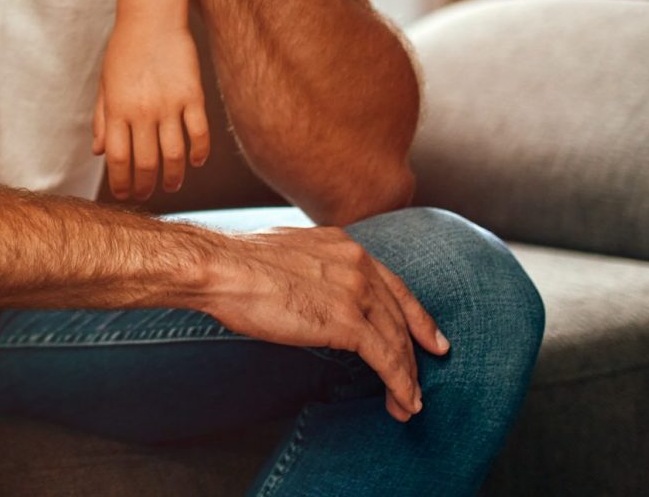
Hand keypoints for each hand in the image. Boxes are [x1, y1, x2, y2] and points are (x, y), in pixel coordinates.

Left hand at [94, 23, 209, 199]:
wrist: (151, 17)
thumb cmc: (124, 50)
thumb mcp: (105, 83)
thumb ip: (103, 118)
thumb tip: (99, 152)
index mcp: (118, 109)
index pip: (118, 159)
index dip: (121, 183)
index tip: (124, 195)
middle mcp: (143, 111)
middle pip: (146, 163)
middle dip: (145, 186)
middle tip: (147, 195)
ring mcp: (170, 104)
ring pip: (174, 155)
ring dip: (173, 177)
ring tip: (171, 185)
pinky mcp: (194, 96)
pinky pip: (199, 133)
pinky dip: (199, 153)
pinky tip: (194, 162)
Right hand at [198, 225, 449, 423]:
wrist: (221, 267)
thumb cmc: (236, 263)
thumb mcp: (287, 252)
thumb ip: (311, 267)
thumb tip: (309, 286)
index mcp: (343, 245)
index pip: (391, 284)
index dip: (415, 314)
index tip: (428, 336)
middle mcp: (357, 264)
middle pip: (399, 315)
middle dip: (414, 351)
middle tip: (421, 379)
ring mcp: (355, 292)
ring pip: (396, 340)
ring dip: (406, 376)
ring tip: (408, 402)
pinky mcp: (347, 322)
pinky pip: (386, 359)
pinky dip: (400, 384)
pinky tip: (404, 402)